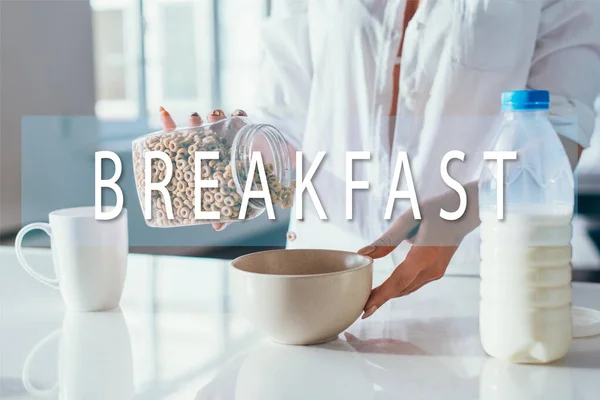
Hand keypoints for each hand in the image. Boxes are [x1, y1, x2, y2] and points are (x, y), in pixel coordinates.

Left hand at [159, 107, 247, 230]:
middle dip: (194, 121)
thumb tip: (217, 227)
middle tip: (195, 119)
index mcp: (202, 159)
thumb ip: (223, 213)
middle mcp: (211, 145)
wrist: (265, 181)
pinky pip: (239, 119)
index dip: (170, 128)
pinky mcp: (244, 132)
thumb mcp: (229, 204)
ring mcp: (227, 137)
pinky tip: (239, 114)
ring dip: (212, 116)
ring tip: (214, 116)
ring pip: (215, 122)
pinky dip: (238, 115)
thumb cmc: (242, 192)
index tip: (165, 116)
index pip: (181, 142)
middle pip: (198, 129)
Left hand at [357, 181, 480, 318]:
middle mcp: (432, 268)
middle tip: (360, 308)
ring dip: (389, 295)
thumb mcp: (408, 219)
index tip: (365, 309)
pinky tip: (386, 290)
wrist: (466, 209)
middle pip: (401, 288)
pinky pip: (414, 283)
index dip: (381, 296)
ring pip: (407, 288)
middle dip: (380, 299)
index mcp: (425, 255)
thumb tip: (363, 254)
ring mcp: (437, 271)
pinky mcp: (437, 270)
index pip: (399, 281)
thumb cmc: (436, 209)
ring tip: (368, 301)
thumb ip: (387, 240)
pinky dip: (398, 288)